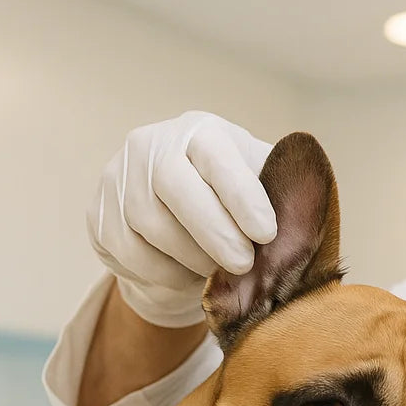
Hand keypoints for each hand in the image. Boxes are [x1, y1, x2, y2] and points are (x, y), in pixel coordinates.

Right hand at [88, 110, 276, 326]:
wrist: (175, 209)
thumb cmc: (232, 197)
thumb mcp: (259, 182)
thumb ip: (281, 192)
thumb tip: (308, 215)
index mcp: (199, 132)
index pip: (216, 155)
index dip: (241, 195)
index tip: (267, 233)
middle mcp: (150, 145)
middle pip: (173, 185)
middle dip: (213, 231)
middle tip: (244, 264)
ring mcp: (117, 177)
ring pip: (149, 223)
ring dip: (190, 256)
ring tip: (218, 270)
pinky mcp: (98, 214)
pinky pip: (129, 251)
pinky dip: (163, 271)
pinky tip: (187, 274)